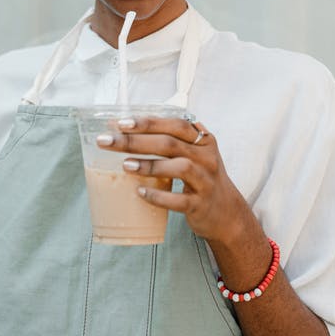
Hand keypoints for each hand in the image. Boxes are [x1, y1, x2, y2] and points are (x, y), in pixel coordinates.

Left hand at [96, 115, 239, 241]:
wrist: (226, 213)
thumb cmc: (201, 178)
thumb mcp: (193, 154)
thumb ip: (170, 140)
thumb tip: (126, 130)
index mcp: (202, 140)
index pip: (175, 125)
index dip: (148, 123)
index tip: (121, 123)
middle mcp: (206, 157)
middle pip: (170, 143)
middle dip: (136, 141)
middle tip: (108, 141)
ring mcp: (206, 181)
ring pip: (179, 168)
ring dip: (149, 165)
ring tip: (125, 165)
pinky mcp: (201, 204)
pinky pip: (179, 200)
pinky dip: (158, 196)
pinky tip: (140, 192)